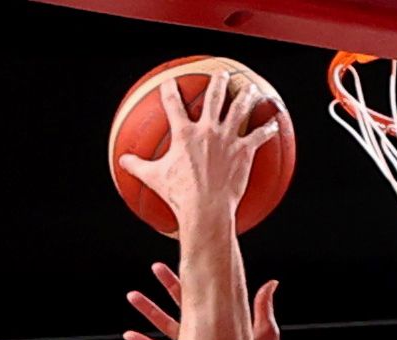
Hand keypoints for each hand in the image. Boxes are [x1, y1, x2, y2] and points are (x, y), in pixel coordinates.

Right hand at [117, 67, 279, 238]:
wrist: (205, 208)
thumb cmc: (179, 196)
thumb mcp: (154, 179)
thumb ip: (138, 166)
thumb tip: (123, 162)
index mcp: (184, 134)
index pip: (174, 104)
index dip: (170, 90)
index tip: (169, 82)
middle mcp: (207, 130)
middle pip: (213, 97)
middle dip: (218, 82)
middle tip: (221, 74)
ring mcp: (227, 138)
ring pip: (239, 109)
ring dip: (246, 96)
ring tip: (250, 88)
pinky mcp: (243, 151)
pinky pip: (259, 135)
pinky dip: (267, 128)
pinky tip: (273, 123)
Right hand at [125, 265, 281, 339]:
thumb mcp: (266, 334)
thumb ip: (263, 309)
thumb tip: (271, 283)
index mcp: (221, 320)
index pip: (204, 292)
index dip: (193, 275)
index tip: (183, 259)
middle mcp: (204, 331)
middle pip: (180, 302)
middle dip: (166, 284)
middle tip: (154, 266)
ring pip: (165, 323)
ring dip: (149, 310)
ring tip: (133, 296)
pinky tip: (130, 335)